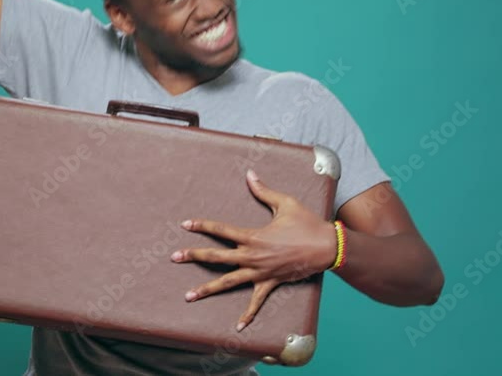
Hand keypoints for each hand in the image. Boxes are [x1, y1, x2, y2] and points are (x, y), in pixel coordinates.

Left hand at [170, 169, 337, 330]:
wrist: (327, 247)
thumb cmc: (307, 223)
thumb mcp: (285, 202)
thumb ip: (263, 190)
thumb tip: (250, 174)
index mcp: (253, 236)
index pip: (221, 230)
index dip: (202, 226)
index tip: (185, 224)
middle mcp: (253, 256)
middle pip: (217, 258)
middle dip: (194, 257)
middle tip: (174, 257)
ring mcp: (261, 272)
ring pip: (229, 282)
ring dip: (207, 289)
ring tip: (188, 296)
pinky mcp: (271, 283)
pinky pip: (256, 302)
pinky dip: (248, 315)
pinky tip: (238, 327)